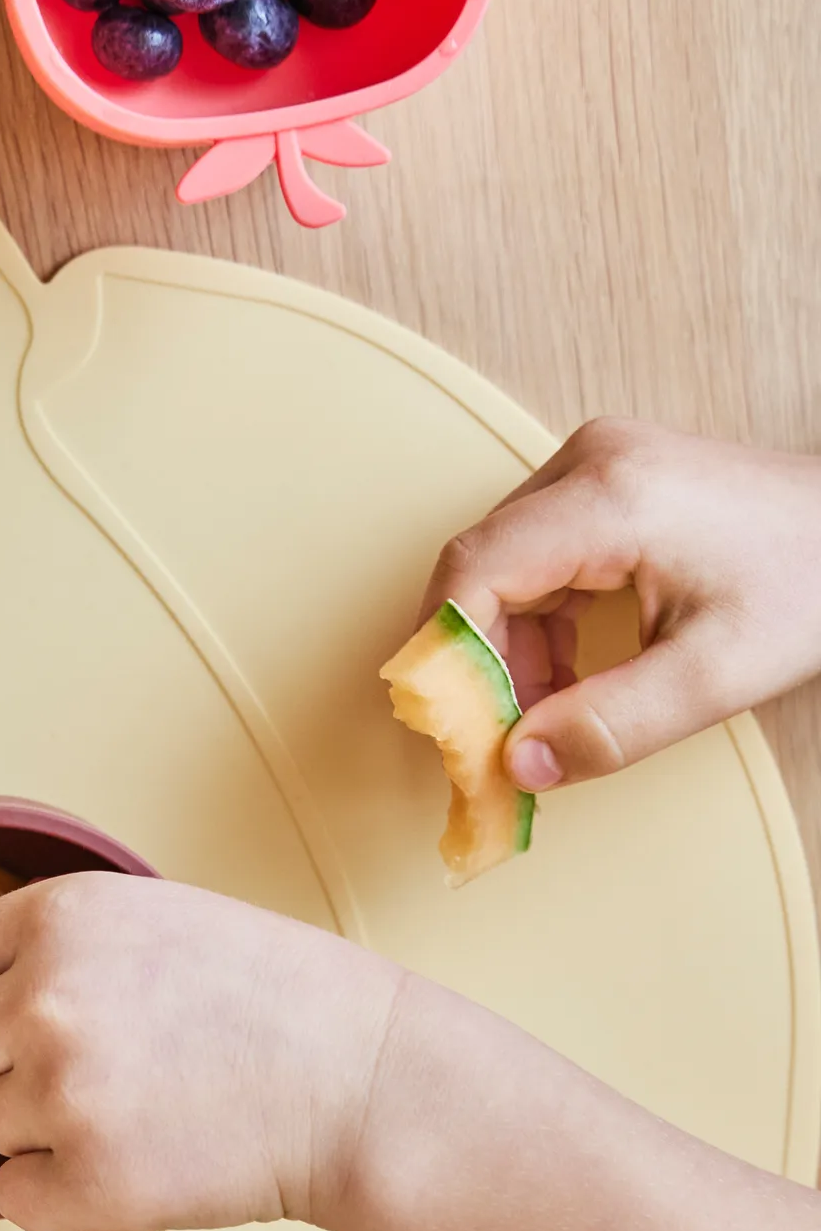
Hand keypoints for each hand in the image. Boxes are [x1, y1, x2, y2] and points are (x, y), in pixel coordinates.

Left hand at [0, 872, 401, 1230]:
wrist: (365, 1083)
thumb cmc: (281, 1004)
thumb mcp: (155, 921)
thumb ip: (53, 949)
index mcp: (60, 919)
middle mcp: (45, 999)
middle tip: (80, 1073)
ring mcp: (63, 1094)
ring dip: (48, 1130)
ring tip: (146, 1110)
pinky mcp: (88, 1183)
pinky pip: (16, 1199)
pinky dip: (64, 1196)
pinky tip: (138, 1162)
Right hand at [424, 418, 820, 791]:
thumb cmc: (812, 582)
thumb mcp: (717, 674)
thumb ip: (612, 725)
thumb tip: (520, 765)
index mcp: (612, 496)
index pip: (476, 568)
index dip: (446, 655)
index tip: (448, 729)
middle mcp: (590, 464)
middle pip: (482, 570)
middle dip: (479, 666)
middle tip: (492, 746)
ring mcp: (595, 468)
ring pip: (503, 570)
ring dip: (508, 654)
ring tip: (541, 722)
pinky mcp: (606, 486)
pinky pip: (535, 561)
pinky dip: (536, 629)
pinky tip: (563, 683)